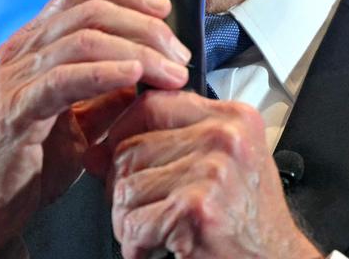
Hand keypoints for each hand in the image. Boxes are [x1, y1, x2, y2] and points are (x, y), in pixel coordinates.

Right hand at [0, 0, 189, 254]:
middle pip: (89, 12)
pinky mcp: (13, 111)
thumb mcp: (78, 121)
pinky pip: (63, 79)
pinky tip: (133, 76)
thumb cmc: (27, 163)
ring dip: (137, 51)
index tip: (164, 9)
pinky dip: (105, 72)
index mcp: (34, 46)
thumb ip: (107, 94)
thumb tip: (148, 73)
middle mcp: (20, 52)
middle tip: (179, 53)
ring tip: (170, 72)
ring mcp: (13, 78)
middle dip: (145, 27)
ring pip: (82, 40)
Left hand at [93, 90, 321, 258]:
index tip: (113, 152)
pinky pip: (133, 223)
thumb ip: (168, 147)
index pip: (155, 103)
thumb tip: (97, 152)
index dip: (122, 129)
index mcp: (234, 118)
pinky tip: (161, 248)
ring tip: (158, 232)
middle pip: (131, 148)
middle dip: (125, 188)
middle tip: (148, 212)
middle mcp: (225, 138)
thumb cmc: (250, 220)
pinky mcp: (196, 209)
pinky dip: (137, 246)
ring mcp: (211, 171)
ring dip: (130, 221)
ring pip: (125, 188)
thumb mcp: (223, 165)